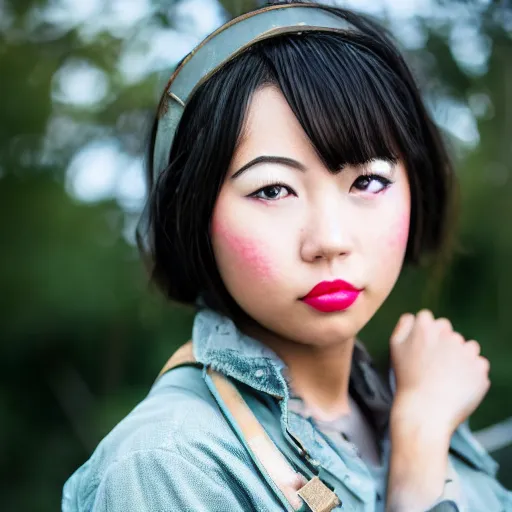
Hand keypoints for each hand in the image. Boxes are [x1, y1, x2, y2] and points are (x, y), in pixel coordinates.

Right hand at [390, 309, 489, 437]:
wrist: (424, 411)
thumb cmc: (406, 379)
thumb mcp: (394, 347)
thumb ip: (403, 325)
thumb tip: (413, 317)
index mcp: (425, 327)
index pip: (428, 318)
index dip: (425, 333)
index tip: (422, 349)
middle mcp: (448, 334)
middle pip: (448, 332)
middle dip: (443, 343)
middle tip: (434, 365)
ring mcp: (466, 351)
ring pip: (466, 346)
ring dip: (459, 357)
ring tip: (446, 376)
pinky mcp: (480, 367)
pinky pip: (478, 365)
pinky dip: (471, 373)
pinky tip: (458, 385)